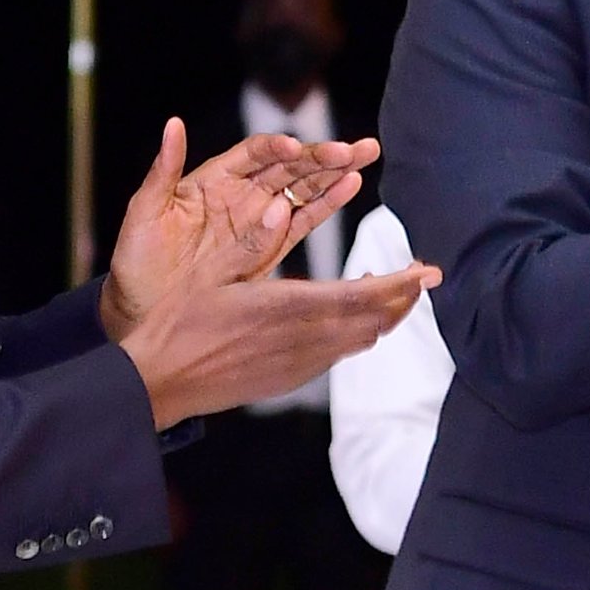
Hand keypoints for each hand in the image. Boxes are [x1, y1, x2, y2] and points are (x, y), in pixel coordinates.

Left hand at [98, 120, 374, 340]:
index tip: (295, 149)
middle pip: (290, 167)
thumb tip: (173, 125)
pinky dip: (327, 205)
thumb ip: (164, 170)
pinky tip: (350, 187)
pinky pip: (304, 223)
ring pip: (304, 190)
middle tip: (354, 148)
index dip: (276, 149)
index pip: (254, 154)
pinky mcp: (272, 249)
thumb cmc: (137, 260)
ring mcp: (260, 222)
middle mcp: (242, 196)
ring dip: (335, 173)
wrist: (144, 310)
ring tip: (364, 156)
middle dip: (322, 156)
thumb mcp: (145, 212)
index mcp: (213, 180)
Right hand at [116, 263, 436, 429]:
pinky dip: (356, 333)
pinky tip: (350, 317)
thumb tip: (284, 204)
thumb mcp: (211, 273)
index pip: (362, 296)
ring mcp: (300, 365)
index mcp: (287, 307)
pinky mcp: (291, 379)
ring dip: (382, 316)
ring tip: (393, 291)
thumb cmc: (178, 323)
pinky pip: (338, 355)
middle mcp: (303, 340)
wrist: (159, 384)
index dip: (401, 284)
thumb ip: (254, 240)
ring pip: (360, 341)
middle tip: (422, 277)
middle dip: (403, 299)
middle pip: (374, 321)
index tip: (430, 271)